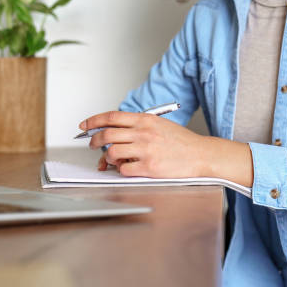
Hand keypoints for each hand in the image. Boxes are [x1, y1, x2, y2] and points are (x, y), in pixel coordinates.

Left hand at [79, 111, 253, 186]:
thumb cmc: (182, 142)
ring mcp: (146, 150)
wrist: (201, 154)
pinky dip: (121, 170)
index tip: (84, 126)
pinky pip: (123, 169)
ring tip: (113, 160)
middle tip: (93, 145)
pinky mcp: (149, 167)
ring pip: (112, 152)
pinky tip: (127, 168)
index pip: (112, 117)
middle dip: (94, 141)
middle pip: (107, 135)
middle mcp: (144, 133)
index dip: (94, 121)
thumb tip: (116, 133)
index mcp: (145, 120)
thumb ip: (138, 126)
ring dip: (108, 158)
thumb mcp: (160, 125)